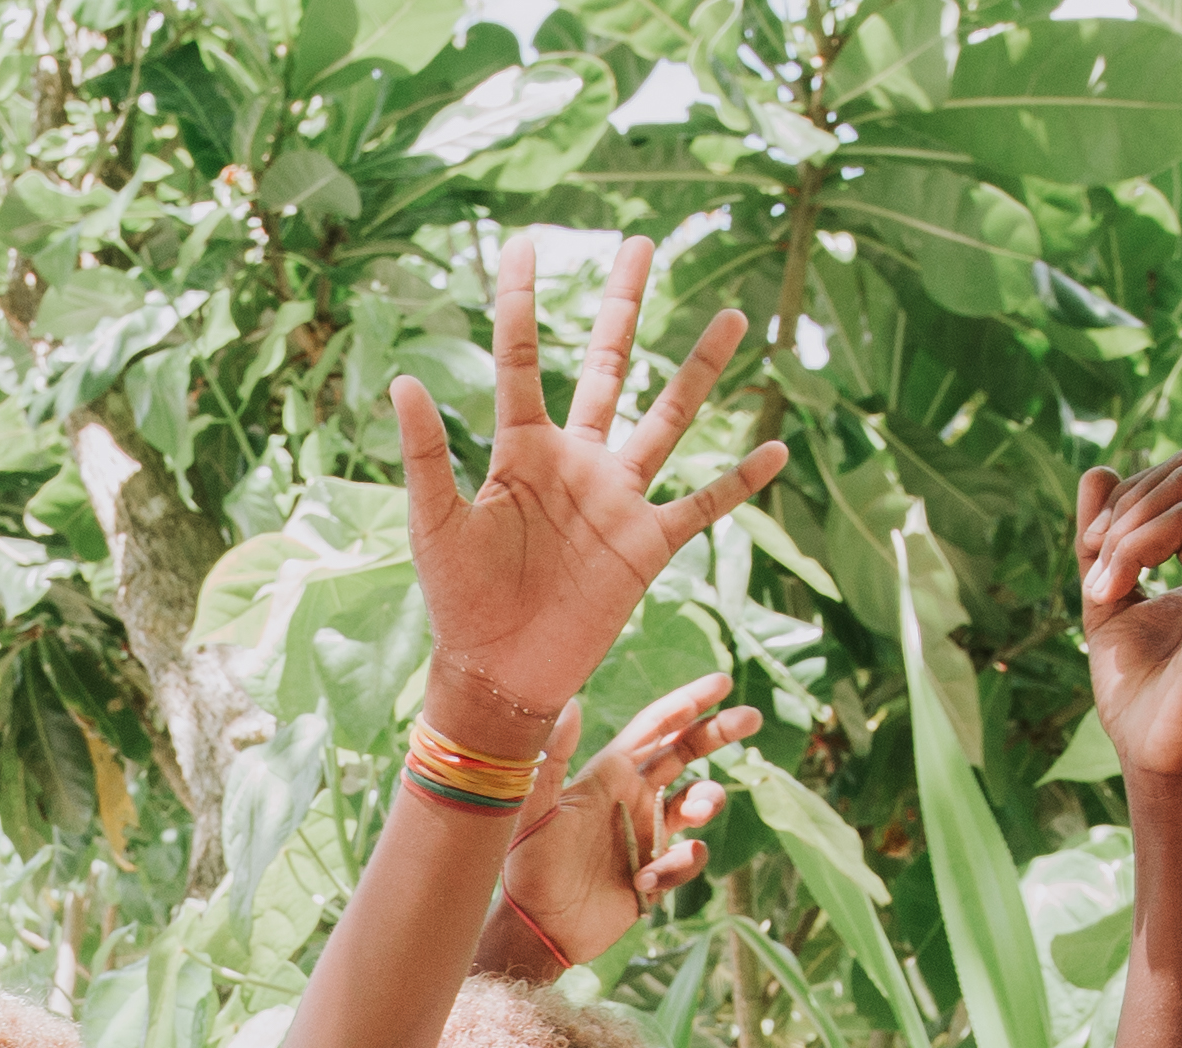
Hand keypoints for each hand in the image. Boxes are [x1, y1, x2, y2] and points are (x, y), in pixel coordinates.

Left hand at [394, 234, 789, 740]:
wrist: (499, 673)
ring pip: (668, 418)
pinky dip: (741, 482)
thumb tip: (405, 380)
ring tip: (730, 317)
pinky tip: (777, 447)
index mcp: (521, 450)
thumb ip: (425, 454)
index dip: (522, 301)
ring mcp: (617, 499)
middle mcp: (577, 461)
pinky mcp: (647, 545)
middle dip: (623, 305)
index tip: (526, 240)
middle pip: (608, 364)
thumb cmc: (457, 602)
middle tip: (642, 243)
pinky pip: (703, 505)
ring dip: (699, 370)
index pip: (523, 359)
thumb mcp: (434, 524)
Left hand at [494, 673, 767, 972]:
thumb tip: (575, 704)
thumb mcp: (535, 809)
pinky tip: (645, 883)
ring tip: (695, 814)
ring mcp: (649, 834)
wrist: (537, 928)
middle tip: (752, 719)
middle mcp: (634, 798)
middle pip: (688, 753)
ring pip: (699, 803)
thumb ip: (554, 759)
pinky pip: (689, 858)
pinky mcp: (657, 872)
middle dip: (720, 733)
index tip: (723, 682)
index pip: (656, 727)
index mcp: (609, 774)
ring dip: (707, 801)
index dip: (688, 703)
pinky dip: (678, 866)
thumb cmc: (527, 866)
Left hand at [1079, 444, 1181, 799]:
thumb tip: (1098, 470)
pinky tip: (1110, 592)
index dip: (1132, 496)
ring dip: (1124, 528)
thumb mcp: (1111, 596)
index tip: (1095, 558)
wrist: (1163, 761)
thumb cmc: (1144, 694)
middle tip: (1095, 570)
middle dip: (1127, 505)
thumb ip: (1106, 537)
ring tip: (1101, 587)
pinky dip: (1132, 546)